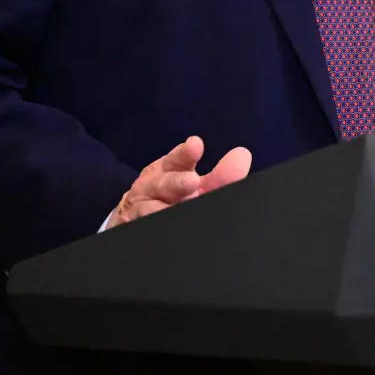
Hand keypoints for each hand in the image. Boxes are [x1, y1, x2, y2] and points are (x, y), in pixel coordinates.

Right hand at [108, 136, 250, 227]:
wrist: (132, 214)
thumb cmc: (174, 194)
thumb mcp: (195, 183)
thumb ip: (219, 175)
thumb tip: (243, 156)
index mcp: (169, 169)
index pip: (178, 158)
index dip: (186, 153)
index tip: (196, 146)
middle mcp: (153, 185)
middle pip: (164, 183)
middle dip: (178, 182)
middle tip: (193, 182)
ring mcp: (141, 208)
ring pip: (151, 209)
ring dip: (164, 209)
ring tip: (179, 208)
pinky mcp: (133, 227)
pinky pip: (143, 228)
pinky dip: (155, 227)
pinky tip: (165, 228)